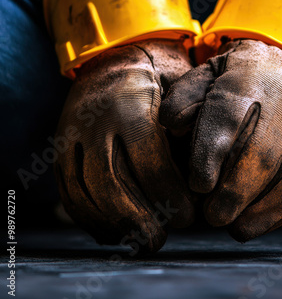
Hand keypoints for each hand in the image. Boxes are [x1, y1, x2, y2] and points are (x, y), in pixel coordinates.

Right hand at [54, 40, 193, 253]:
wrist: (112, 58)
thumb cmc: (158, 76)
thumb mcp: (180, 86)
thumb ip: (190, 125)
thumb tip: (203, 177)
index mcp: (130, 101)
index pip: (147, 157)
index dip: (168, 193)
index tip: (187, 216)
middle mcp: (95, 118)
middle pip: (109, 181)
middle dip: (137, 218)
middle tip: (160, 239)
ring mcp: (72, 134)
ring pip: (83, 190)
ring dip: (112, 224)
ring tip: (139, 240)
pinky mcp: (61, 147)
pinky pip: (68, 190)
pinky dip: (88, 217)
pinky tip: (112, 231)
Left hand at [160, 40, 281, 240]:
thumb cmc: (237, 82)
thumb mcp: (204, 76)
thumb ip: (183, 99)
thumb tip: (173, 125)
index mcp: (245, 86)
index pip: (227, 120)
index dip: (211, 155)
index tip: (198, 184)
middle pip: (263, 156)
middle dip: (235, 193)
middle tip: (213, 216)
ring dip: (265, 211)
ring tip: (238, 228)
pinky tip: (268, 220)